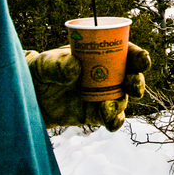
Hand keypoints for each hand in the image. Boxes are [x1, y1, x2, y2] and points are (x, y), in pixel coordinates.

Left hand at [25, 43, 150, 131]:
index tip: (142, 60)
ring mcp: (102, 95)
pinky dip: (115, 121)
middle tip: (133, 85)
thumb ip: (58, 64)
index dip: (138, 56)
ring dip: (120, 104)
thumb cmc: (40, 70)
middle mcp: (107, 75)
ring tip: (106, 108)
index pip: (125, 52)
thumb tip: (74, 67)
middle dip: (137, 81)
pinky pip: (111, 118)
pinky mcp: (95, 114)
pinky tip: (112, 122)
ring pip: (122, 99)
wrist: (30, 95)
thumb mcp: (45, 63)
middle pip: (131, 77)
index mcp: (100, 54)